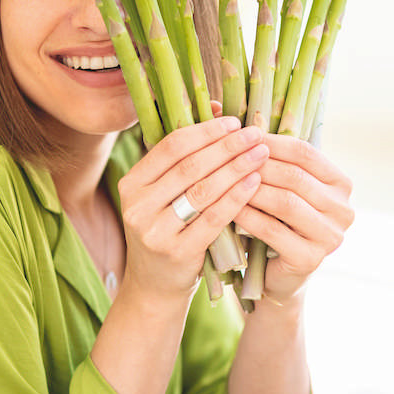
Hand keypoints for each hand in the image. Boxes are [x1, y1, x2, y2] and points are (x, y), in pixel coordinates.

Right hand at [116, 116, 266, 302]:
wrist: (155, 286)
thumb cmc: (169, 230)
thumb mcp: (166, 195)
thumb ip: (186, 159)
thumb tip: (219, 107)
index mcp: (131, 184)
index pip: (171, 147)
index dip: (205, 131)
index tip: (235, 122)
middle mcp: (137, 206)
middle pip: (189, 166)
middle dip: (227, 147)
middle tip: (255, 135)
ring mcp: (155, 231)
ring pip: (202, 190)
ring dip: (236, 169)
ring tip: (261, 155)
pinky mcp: (176, 252)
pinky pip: (213, 218)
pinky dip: (236, 198)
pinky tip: (255, 183)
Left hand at [233, 135, 353, 303]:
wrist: (277, 275)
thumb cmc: (275, 222)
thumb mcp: (276, 185)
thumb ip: (265, 154)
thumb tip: (222, 110)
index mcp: (341, 184)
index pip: (305, 152)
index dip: (270, 142)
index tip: (238, 135)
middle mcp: (344, 208)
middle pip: (295, 176)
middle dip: (257, 164)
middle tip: (225, 157)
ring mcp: (331, 235)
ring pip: (286, 202)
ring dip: (251, 189)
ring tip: (223, 180)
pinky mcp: (311, 258)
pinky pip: (274, 230)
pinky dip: (249, 216)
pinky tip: (227, 208)